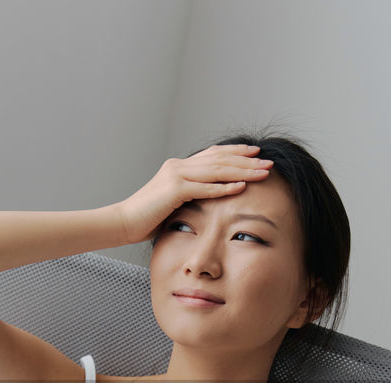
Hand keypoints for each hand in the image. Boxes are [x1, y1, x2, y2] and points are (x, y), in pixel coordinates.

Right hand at [114, 143, 272, 244]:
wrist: (123, 222)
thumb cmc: (146, 218)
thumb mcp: (171, 202)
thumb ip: (189, 195)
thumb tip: (208, 200)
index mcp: (178, 166)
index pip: (213, 154)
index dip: (236, 152)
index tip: (255, 153)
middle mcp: (178, 166)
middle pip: (219, 159)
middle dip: (246, 160)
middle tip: (267, 162)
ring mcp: (176, 176)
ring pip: (216, 170)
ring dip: (242, 170)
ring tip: (262, 172)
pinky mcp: (174, 190)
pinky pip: (205, 188)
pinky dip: (225, 187)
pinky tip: (242, 186)